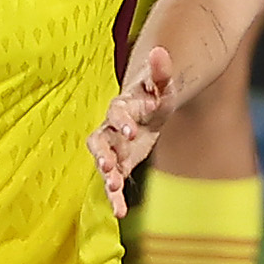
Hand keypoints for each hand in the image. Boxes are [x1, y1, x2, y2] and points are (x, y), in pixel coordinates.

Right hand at [90, 46, 174, 212]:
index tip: (132, 132)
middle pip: (99, 140)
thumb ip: (162, 71)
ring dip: (106, 177)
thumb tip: (160, 51)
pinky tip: (119, 213)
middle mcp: (110, 128)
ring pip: (102, 163)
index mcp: (122, 107)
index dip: (122, 121)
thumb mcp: (164, 86)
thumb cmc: (156, 96)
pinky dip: (114, 197)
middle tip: (110, 167)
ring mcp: (111, 148)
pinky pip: (112, 182)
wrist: (151, 111)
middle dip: (103, 154)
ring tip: (113, 190)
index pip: (116, 112)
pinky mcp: (117, 165)